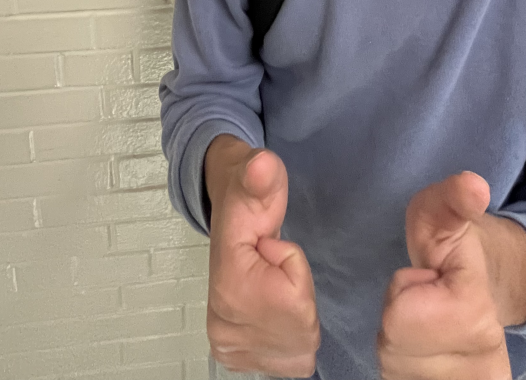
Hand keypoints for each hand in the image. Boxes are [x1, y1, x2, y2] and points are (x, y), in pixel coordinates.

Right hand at [205, 135, 319, 376]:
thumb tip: (262, 165)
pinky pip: (292, 362)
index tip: (271, 247)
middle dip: (298, 298)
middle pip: (301, 333)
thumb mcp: (259, 180)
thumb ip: (263, 177)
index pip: (297, 301)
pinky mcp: (237, 359)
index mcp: (229, 289)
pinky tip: (274, 309)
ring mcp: (230, 349)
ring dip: (297, 319)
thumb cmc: (248, 201)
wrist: (228, 215)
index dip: (293, 268)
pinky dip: (291, 338)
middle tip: (273, 269)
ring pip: (300, 351)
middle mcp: (224, 329)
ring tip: (274, 287)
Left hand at [378, 171, 525, 379]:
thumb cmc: (451, 251)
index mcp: (479, 319)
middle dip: (398, 322)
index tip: (428, 279)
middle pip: (393, 351)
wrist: (482, 296)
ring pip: (394, 373)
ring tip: (424, 327)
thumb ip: (452, 199)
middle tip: (423, 303)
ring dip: (400, 348)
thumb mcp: (444, 215)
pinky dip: (405, 370)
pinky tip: (423, 353)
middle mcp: (484, 370)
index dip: (406, 290)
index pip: (402, 316)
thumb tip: (473, 186)